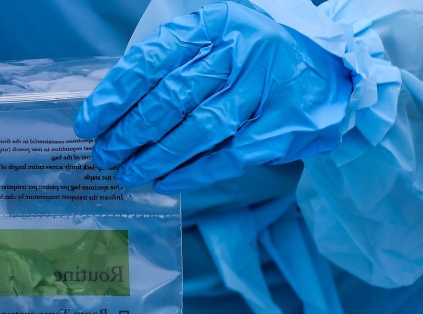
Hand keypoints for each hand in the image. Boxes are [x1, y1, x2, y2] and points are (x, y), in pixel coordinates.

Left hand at [74, 2, 351, 192]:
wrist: (334, 65)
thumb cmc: (257, 55)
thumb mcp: (218, 38)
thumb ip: (174, 62)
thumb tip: (115, 104)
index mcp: (217, 23)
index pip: (152, 60)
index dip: (114, 94)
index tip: (88, 122)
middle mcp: (242, 50)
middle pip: (171, 97)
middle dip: (129, 132)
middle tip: (104, 155)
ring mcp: (266, 87)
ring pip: (198, 129)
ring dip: (155, 157)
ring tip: (128, 174)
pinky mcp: (284, 124)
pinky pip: (228, 155)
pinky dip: (193, 172)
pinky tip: (167, 182)